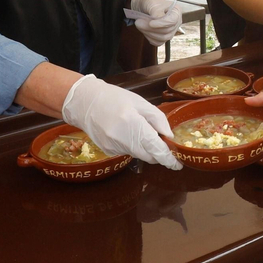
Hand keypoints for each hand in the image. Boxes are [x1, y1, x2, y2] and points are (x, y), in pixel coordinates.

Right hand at [61, 74, 181, 168]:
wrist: (84, 102)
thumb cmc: (113, 98)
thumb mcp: (140, 102)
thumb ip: (158, 119)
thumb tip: (169, 136)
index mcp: (135, 126)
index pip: (157, 149)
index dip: (169, 159)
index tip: (178, 164)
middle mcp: (124, 141)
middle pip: (149, 157)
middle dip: (159, 154)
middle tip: (163, 144)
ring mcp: (115, 148)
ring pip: (139, 155)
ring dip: (145, 148)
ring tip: (139, 129)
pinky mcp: (109, 151)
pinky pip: (127, 152)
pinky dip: (133, 146)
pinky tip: (126, 132)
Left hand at [129, 0, 182, 45]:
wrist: (143, 5)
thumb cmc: (149, 1)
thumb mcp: (152, 2)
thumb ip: (157, 11)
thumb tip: (158, 20)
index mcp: (176, 11)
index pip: (172, 21)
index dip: (162, 24)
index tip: (150, 23)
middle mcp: (176, 22)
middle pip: (167, 31)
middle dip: (150, 28)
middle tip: (138, 21)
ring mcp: (171, 30)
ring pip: (162, 38)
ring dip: (148, 33)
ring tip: (139, 24)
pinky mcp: (164, 37)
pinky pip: (158, 42)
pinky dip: (149, 38)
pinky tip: (144, 30)